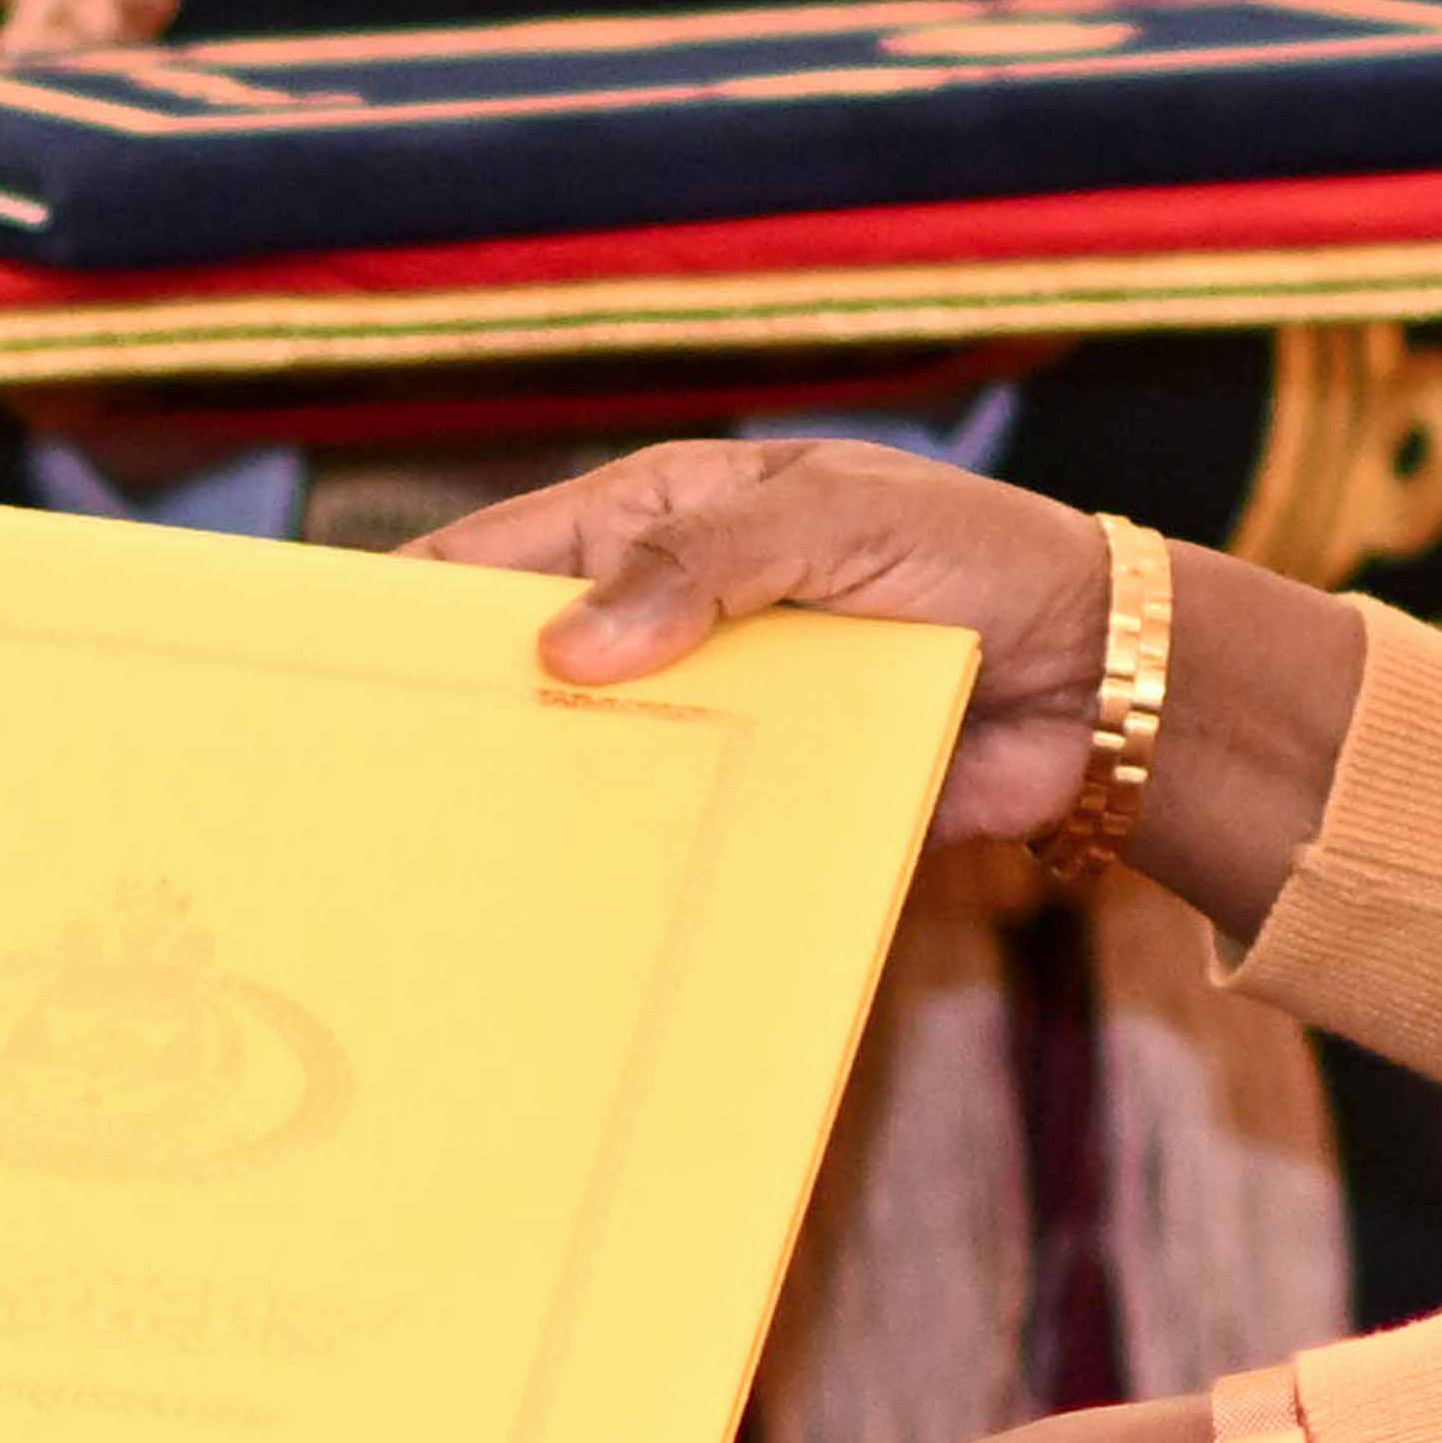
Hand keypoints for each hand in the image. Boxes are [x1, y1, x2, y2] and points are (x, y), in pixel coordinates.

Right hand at [418, 444, 1371, 930]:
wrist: (1109, 680)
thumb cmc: (974, 554)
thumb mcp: (832, 523)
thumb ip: (700, 569)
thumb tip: (563, 650)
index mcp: (665, 520)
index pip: (508, 557)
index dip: (420, 608)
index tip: (333, 667)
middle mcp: (673, 620)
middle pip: (535, 674)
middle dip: (465, 724)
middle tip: (368, 796)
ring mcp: (719, 713)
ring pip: (601, 764)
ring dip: (547, 809)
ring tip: (445, 879)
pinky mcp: (771, 799)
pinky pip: (684, 835)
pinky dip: (641, 869)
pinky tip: (577, 922)